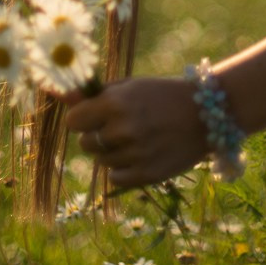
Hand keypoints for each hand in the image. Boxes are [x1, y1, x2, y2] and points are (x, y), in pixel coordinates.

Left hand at [65, 77, 208, 190]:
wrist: (205, 114)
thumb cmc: (161, 95)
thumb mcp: (129, 87)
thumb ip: (94, 94)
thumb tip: (60, 93)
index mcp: (116, 102)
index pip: (73, 120)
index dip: (82, 117)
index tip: (94, 115)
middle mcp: (123, 129)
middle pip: (85, 143)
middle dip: (97, 135)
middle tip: (119, 127)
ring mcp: (136, 153)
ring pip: (101, 160)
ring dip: (112, 152)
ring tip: (136, 138)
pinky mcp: (146, 175)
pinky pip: (115, 177)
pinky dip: (123, 169)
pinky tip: (140, 154)